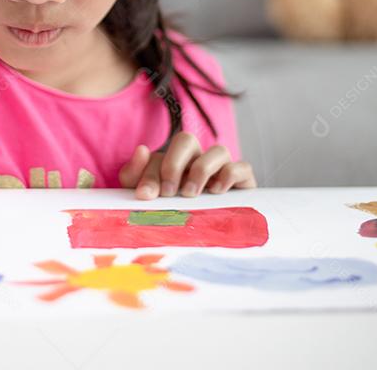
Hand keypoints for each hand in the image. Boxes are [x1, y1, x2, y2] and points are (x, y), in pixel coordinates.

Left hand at [118, 132, 255, 199]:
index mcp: (172, 161)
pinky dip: (230, 174)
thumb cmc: (171, 212)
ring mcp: (220, 169)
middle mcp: (197, 159)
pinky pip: (242, 167)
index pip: (159, 155)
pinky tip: (217, 191)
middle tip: (168, 192)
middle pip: (187, 140)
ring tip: (190, 193)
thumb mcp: (147, 196)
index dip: (150, 173)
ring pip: (219, 150)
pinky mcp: (242, 182)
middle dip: (173, 164)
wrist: (204, 236)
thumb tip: (141, 150)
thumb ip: (134, 175)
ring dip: (202, 169)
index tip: (145, 195)